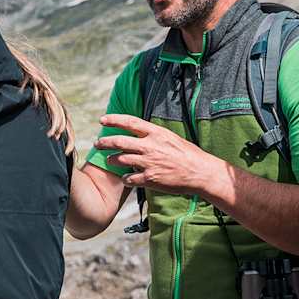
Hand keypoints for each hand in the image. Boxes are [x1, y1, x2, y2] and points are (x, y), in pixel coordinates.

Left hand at [93, 114, 226, 197]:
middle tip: (98, 143)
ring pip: (121, 159)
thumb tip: (140, 133)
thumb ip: (154, 136)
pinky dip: (125, 178)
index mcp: (156, 133)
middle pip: (119, 141)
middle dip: (105, 142)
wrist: (200, 172)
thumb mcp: (170, 137)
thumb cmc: (188, 154)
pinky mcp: (150, 178)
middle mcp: (150, 146)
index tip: (102, 119)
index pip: (130, 122)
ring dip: (113, 160)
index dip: (114, 119)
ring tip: (110, 160)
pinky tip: (126, 178)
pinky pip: (129, 178)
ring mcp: (149, 162)